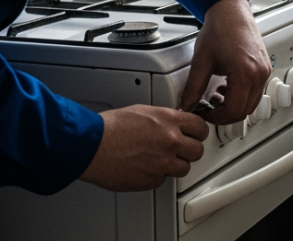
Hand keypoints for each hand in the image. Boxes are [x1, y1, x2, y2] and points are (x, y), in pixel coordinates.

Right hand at [79, 105, 207, 190]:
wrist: (92, 146)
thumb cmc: (110, 128)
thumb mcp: (143, 112)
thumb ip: (164, 119)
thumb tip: (173, 124)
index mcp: (169, 121)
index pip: (200, 127)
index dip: (198, 132)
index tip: (196, 135)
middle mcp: (170, 141)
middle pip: (197, 151)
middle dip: (190, 150)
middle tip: (181, 150)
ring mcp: (163, 163)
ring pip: (184, 168)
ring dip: (175, 165)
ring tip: (160, 160)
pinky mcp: (152, 180)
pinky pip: (163, 179)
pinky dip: (156, 175)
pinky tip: (144, 167)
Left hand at [179, 0, 271, 124]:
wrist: (231, 11)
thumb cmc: (220, 28)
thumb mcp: (201, 61)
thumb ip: (193, 88)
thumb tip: (186, 105)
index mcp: (246, 73)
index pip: (233, 110)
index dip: (216, 117)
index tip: (204, 113)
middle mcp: (259, 74)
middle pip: (245, 111)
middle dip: (224, 114)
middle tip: (208, 109)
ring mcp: (264, 71)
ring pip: (252, 103)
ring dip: (234, 106)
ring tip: (215, 98)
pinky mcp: (264, 68)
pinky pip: (256, 92)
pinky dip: (241, 96)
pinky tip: (226, 88)